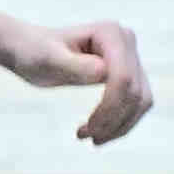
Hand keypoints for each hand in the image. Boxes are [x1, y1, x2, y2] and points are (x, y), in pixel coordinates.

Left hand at [6, 16, 155, 143]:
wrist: (32, 50)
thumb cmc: (35, 53)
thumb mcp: (47, 60)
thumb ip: (74, 65)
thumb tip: (104, 72)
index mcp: (110, 33)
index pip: (122, 77)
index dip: (109, 107)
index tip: (84, 129)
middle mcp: (126, 40)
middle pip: (134, 91)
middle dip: (112, 120)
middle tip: (84, 137)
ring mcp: (130, 55)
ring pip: (141, 99)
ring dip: (121, 125)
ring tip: (93, 140)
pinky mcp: (129, 71)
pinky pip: (137, 102)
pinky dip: (122, 121)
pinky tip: (101, 132)